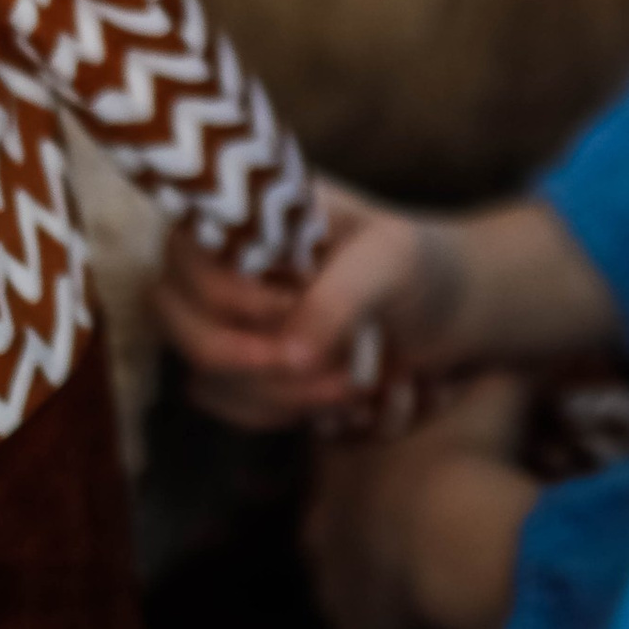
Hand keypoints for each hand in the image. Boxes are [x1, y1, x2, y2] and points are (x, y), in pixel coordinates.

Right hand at [158, 179, 460, 436]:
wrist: (450, 309)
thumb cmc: (419, 263)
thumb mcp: (391, 261)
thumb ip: (339, 298)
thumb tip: (286, 354)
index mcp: (248, 215)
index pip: (188, 257)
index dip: (234, 298)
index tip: (299, 308)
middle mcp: (220, 263)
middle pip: (178, 321)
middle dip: (252, 358)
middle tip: (334, 366)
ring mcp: (224, 318)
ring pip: (204, 373)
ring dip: (278, 394)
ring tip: (355, 384)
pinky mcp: (239, 366)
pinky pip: (224, 403)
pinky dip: (276, 413)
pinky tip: (331, 400)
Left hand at [301, 370, 537, 628]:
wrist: (454, 531)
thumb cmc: (468, 453)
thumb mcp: (493, 390)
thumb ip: (501, 368)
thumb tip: (526, 350)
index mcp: (343, 458)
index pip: (338, 457)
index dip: (372, 463)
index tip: (410, 470)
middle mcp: (325, 520)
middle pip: (332, 527)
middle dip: (368, 533)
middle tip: (416, 538)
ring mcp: (334, 583)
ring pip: (343, 595)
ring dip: (375, 600)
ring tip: (416, 604)